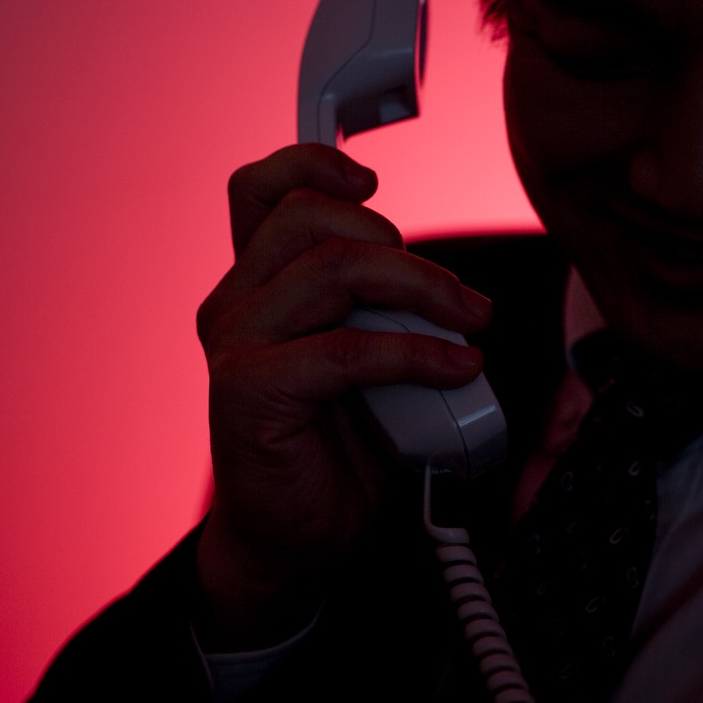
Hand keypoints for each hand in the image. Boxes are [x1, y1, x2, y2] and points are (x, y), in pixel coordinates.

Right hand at [193, 144, 490, 648]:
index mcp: (259, 284)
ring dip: (422, 290)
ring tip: (467, 326)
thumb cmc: (332, 447)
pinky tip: (455, 368)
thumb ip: (382, 310)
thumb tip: (449, 292)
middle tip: (454, 297)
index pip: (260, 190)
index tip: (371, 186)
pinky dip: (416, 352)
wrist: (296, 537)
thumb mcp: (366, 355)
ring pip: (333, 270)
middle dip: (401, 245)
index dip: (312, 165)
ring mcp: (236, 342)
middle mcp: (236, 302)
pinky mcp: (247, 389)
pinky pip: (345, 348)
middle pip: (310, 217)